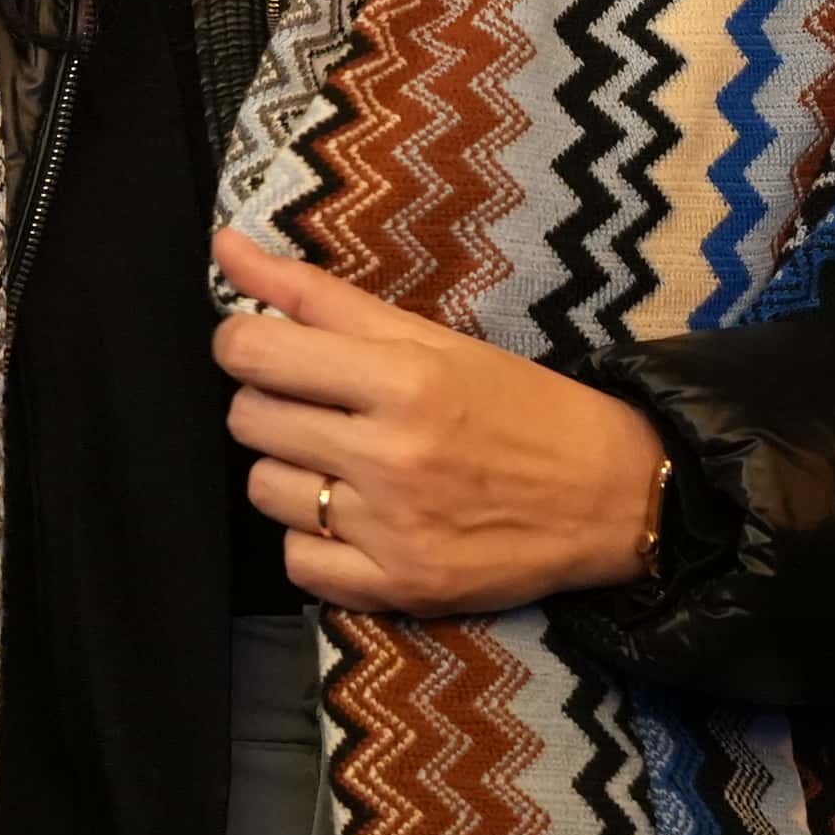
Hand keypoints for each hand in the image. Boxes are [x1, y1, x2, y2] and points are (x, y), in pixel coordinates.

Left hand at [213, 226, 668, 615]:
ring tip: (343, 461)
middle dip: (269, 404)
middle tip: (319, 405)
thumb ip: (317, 294)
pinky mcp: (398, 587)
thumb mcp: (430, 337)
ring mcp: (393, 529)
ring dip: (290, 470)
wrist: (611, 495)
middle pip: (249, 420)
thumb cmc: (519, 404)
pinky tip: (355, 517)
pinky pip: (297, 560)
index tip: (261, 348)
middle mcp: (393, 455)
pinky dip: (314, 540)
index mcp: (404, 378)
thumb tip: (223, 247)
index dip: (240, 343)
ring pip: (264, 490)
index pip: (253, 351)